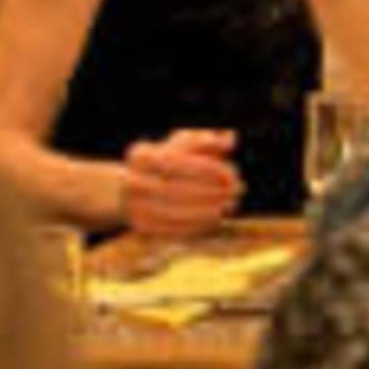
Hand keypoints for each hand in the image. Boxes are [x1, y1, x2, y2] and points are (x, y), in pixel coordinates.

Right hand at [118, 130, 243, 238]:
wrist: (135, 190)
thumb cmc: (169, 162)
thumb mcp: (186, 145)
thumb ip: (208, 140)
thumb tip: (229, 139)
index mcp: (140, 155)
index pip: (175, 161)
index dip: (206, 168)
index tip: (232, 173)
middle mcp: (130, 181)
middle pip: (174, 188)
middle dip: (210, 191)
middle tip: (237, 190)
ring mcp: (133, 206)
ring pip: (173, 212)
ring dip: (206, 210)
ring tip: (229, 205)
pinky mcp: (141, 227)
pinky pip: (171, 229)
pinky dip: (197, 225)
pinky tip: (216, 218)